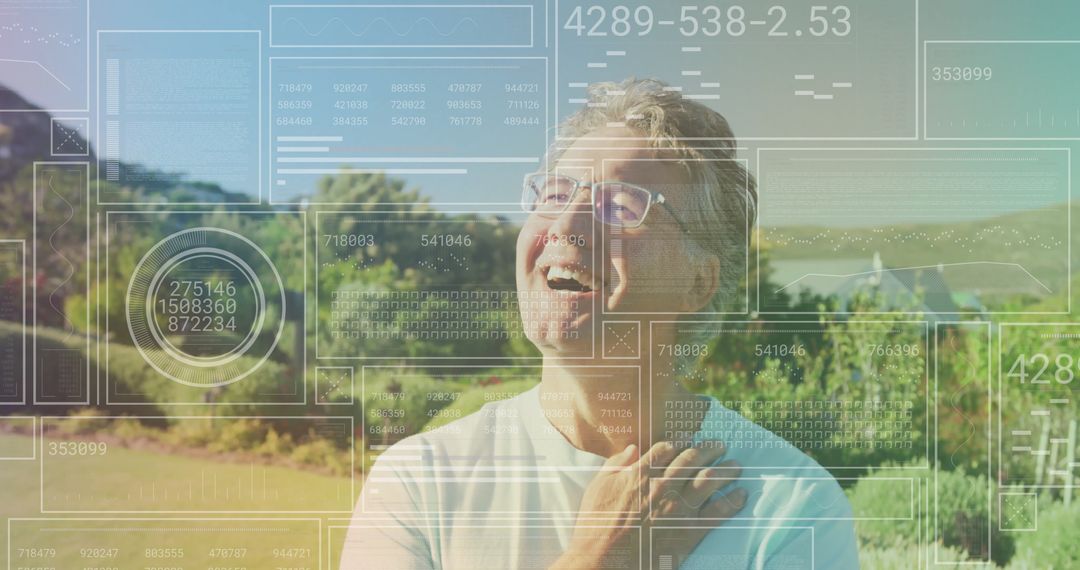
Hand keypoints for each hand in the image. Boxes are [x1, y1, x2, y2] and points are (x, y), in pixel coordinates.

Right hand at [551, 441, 746, 568]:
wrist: (603, 560)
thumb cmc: (596, 524)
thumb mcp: (598, 486)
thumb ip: (616, 464)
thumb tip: (633, 448)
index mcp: (641, 473)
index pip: (668, 448)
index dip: (681, 441)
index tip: (689, 439)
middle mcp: (663, 486)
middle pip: (692, 459)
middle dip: (709, 449)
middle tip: (720, 444)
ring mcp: (678, 508)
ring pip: (709, 480)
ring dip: (726, 469)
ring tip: (736, 464)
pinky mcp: (688, 531)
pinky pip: (717, 513)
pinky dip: (732, 501)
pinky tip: (741, 494)